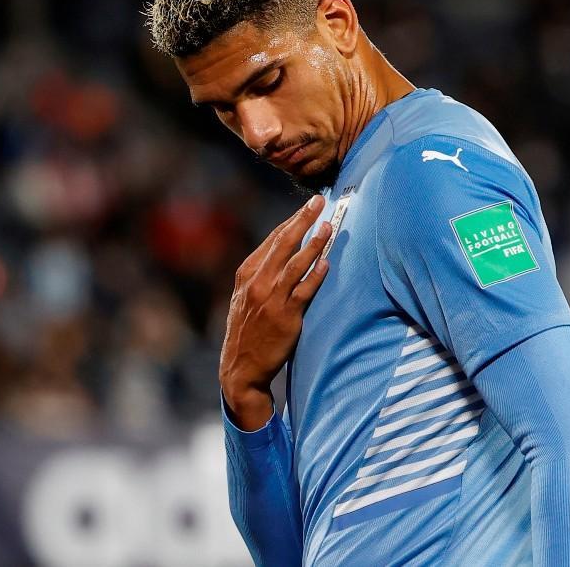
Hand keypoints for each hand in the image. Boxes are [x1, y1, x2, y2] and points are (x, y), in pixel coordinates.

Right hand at [220, 195, 332, 429]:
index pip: (272, 240)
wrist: (240, 368)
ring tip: (328, 227)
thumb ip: (260, 275)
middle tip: (319, 202)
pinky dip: (316, 276)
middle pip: (283, 244)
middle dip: (303, 220)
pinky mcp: (285, 318)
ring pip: (295, 265)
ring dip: (313, 244)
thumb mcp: (243, 297)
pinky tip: (327, 263)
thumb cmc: (246, 331)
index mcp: (246, 275)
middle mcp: (257, 283)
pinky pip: (304, 291)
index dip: (292, 220)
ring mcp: (271, 299)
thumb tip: (284, 250)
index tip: (308, 206)